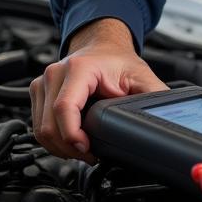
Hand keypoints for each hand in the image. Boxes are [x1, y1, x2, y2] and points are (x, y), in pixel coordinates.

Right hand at [31, 17, 166, 159]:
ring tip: (83, 149)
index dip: (73, 136)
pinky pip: (38, 125)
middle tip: (90, 155)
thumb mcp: (142, 78)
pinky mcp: (39, 92)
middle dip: (69, 148)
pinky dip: (54, 139)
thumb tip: (163, 118)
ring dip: (60, 147)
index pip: (64, 109)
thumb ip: (153, 97)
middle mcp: (56, 73)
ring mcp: (44, 82)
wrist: (103, 46)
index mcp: (80, 68)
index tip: (88, 149)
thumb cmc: (118, 61)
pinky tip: (73, 140)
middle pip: (49, 125)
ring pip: (40, 129)